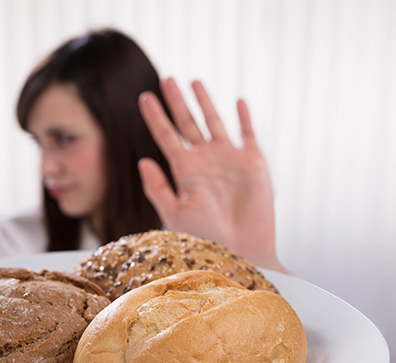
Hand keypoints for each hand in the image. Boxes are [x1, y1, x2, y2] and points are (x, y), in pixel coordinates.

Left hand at [138, 78, 285, 272]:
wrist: (242, 253)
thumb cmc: (206, 239)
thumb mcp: (176, 214)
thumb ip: (158, 188)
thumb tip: (142, 160)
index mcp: (184, 171)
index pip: (166, 136)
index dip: (155, 117)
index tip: (143, 98)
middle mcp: (205, 160)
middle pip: (187, 123)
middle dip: (177, 101)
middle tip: (165, 78)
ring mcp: (229, 159)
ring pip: (214, 122)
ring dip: (205, 102)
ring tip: (194, 81)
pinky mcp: (253, 162)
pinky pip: (248, 134)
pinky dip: (243, 118)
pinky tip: (237, 101)